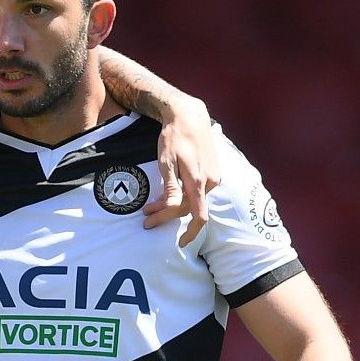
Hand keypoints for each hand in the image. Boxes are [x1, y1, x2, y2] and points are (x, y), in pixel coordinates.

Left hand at [143, 100, 219, 243]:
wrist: (190, 117)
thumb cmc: (174, 138)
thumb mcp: (166, 162)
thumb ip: (170, 186)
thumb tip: (173, 207)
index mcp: (199, 181)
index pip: (198, 215)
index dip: (190, 232)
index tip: (180, 243)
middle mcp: (210, 182)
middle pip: (189, 208)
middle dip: (167, 216)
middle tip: (146, 220)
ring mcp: (213, 177)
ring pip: (192, 200)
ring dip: (172, 206)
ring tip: (151, 208)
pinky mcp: (211, 172)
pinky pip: (196, 191)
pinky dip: (181, 197)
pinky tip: (166, 197)